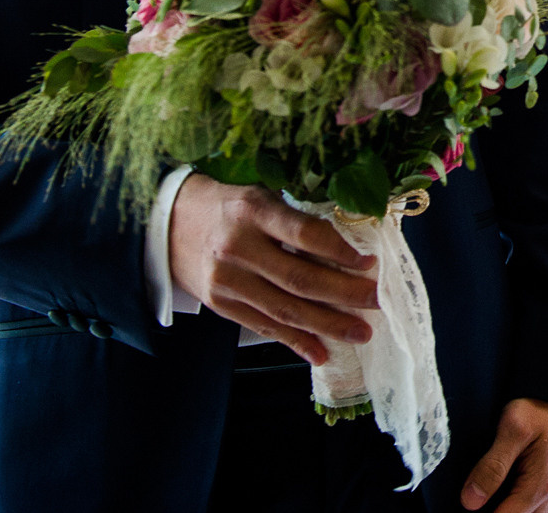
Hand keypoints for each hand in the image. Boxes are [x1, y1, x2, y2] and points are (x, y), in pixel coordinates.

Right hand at [166, 175, 377, 365]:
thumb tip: (349, 246)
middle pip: (300, 278)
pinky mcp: (221, 305)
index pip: (305, 234)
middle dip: (345, 294)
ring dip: (328, 325)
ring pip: (285, 309)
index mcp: (253, 211)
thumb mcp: (261, 196)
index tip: (370, 263)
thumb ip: (296, 219)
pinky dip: (296, 341)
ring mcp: (227, 280)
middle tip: (377, 302)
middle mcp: (238, 247)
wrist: (170, 222)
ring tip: (361, 332)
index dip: (340, 252)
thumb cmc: (228, 205)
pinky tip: (321, 351)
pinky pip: (264, 327)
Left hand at [461, 397, 547, 511]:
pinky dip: (506, 505)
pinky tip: (491, 493)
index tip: (461, 503)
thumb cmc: (538, 410)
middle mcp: (544, 499)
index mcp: (537, 488)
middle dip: (487, 511)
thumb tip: (470, 502)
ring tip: (479, 493)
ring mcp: (544, 498)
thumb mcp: (512, 430)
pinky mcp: (540, 493)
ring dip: (499, 508)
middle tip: (470, 493)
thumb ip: (492, 466)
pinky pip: (522, 510)